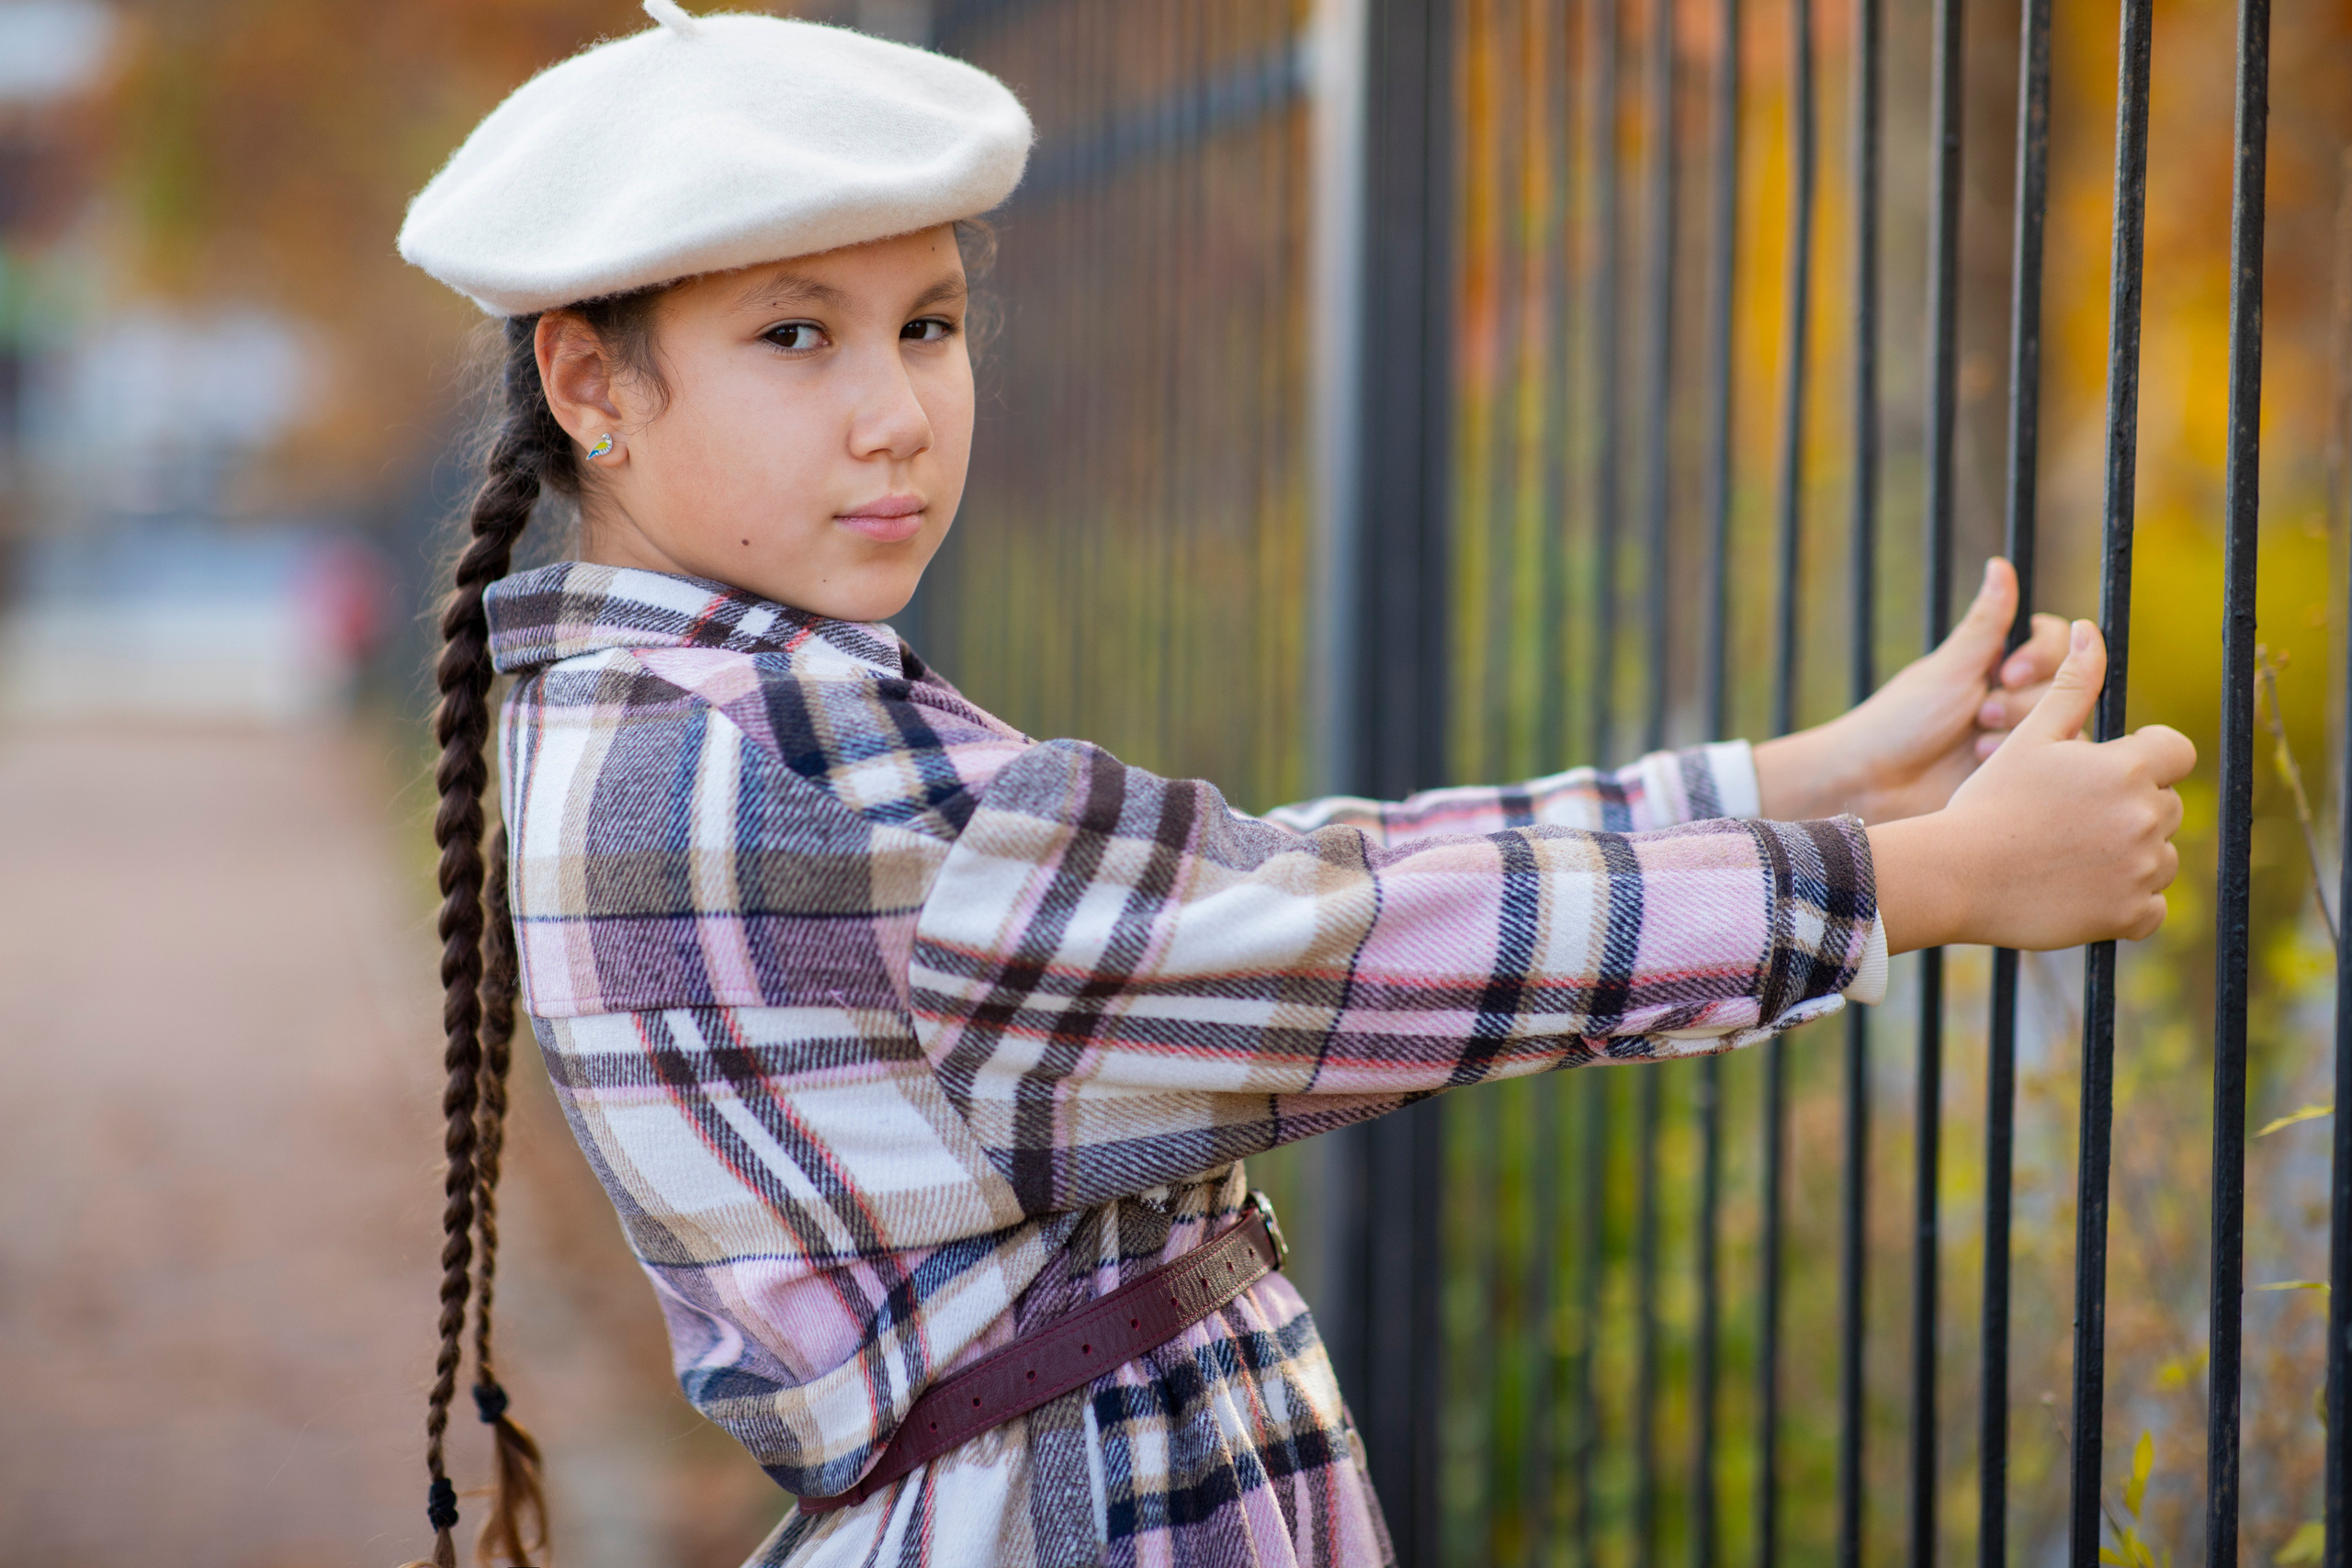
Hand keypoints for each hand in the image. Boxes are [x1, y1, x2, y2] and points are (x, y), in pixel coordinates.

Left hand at [1753, 557, 2069, 823]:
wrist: (1874, 783)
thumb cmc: (1901, 720)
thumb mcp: (1948, 669)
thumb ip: (1985, 623)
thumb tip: (2000, 564)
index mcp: (1994, 662)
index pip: (2052, 640)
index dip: (2041, 654)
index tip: (2006, 673)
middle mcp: (2012, 695)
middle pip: (2063, 680)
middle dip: (2022, 698)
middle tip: (1981, 712)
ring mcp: (2017, 733)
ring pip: (2062, 719)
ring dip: (2019, 728)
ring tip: (1976, 743)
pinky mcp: (2016, 770)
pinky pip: (2050, 757)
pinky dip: (2020, 755)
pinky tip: (1982, 762)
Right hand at [1867, 619, 2194, 952]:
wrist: (1955, 874)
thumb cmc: (1988, 801)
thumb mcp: (2029, 736)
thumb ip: (2071, 684)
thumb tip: (2089, 629)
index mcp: (2127, 767)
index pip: (2177, 753)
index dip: (2147, 758)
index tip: (2109, 772)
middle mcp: (2145, 816)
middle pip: (2165, 805)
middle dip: (2129, 808)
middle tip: (2070, 819)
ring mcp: (2141, 868)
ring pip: (2161, 856)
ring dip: (2130, 855)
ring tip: (2071, 854)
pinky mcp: (2130, 915)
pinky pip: (2152, 907)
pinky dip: (2125, 901)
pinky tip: (2080, 889)